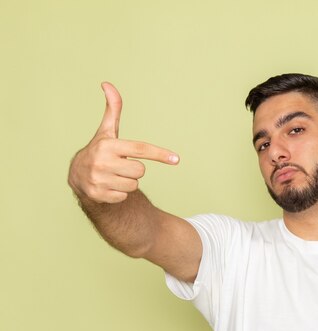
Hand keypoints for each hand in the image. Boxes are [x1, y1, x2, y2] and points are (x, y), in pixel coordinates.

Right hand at [68, 82, 178, 203]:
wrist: (77, 176)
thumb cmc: (99, 150)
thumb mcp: (106, 131)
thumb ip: (112, 109)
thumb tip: (107, 84)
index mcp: (107, 145)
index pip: (141, 149)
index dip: (160, 154)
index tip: (176, 159)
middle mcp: (102, 162)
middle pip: (140, 171)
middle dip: (134, 169)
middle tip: (121, 165)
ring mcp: (98, 180)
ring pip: (133, 185)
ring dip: (127, 182)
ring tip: (114, 175)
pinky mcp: (97, 196)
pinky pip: (124, 197)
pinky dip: (119, 194)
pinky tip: (108, 186)